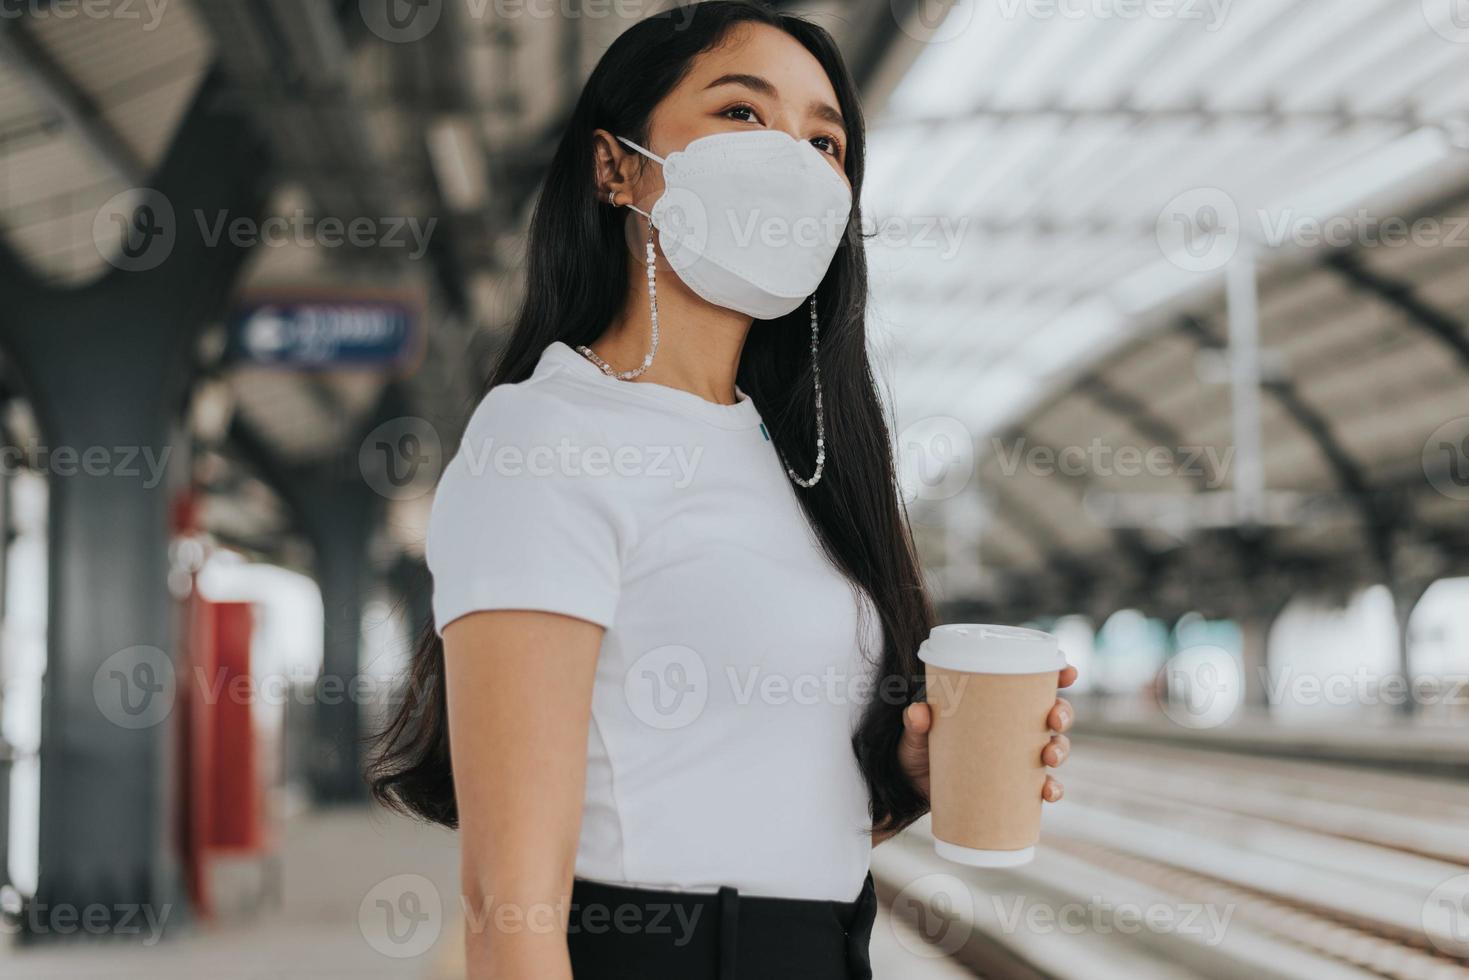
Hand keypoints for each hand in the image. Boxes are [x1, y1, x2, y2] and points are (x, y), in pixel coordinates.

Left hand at [899, 665, 1077, 802]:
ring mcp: (1016, 757)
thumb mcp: (915, 733)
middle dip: (1063, 713)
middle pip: (1053, 714)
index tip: (1068, 673)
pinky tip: (1048, 792)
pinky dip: (1052, 789)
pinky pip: (1043, 787)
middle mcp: (1013, 728)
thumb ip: (915, 722)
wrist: (912, 789)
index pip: (1033, 684)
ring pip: (1054, 748)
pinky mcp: (1014, 786)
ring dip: (1061, 750)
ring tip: (1049, 758)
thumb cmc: (917, 749)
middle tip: (1054, 720)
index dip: (1058, 676)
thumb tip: (919, 712)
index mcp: (996, 705)